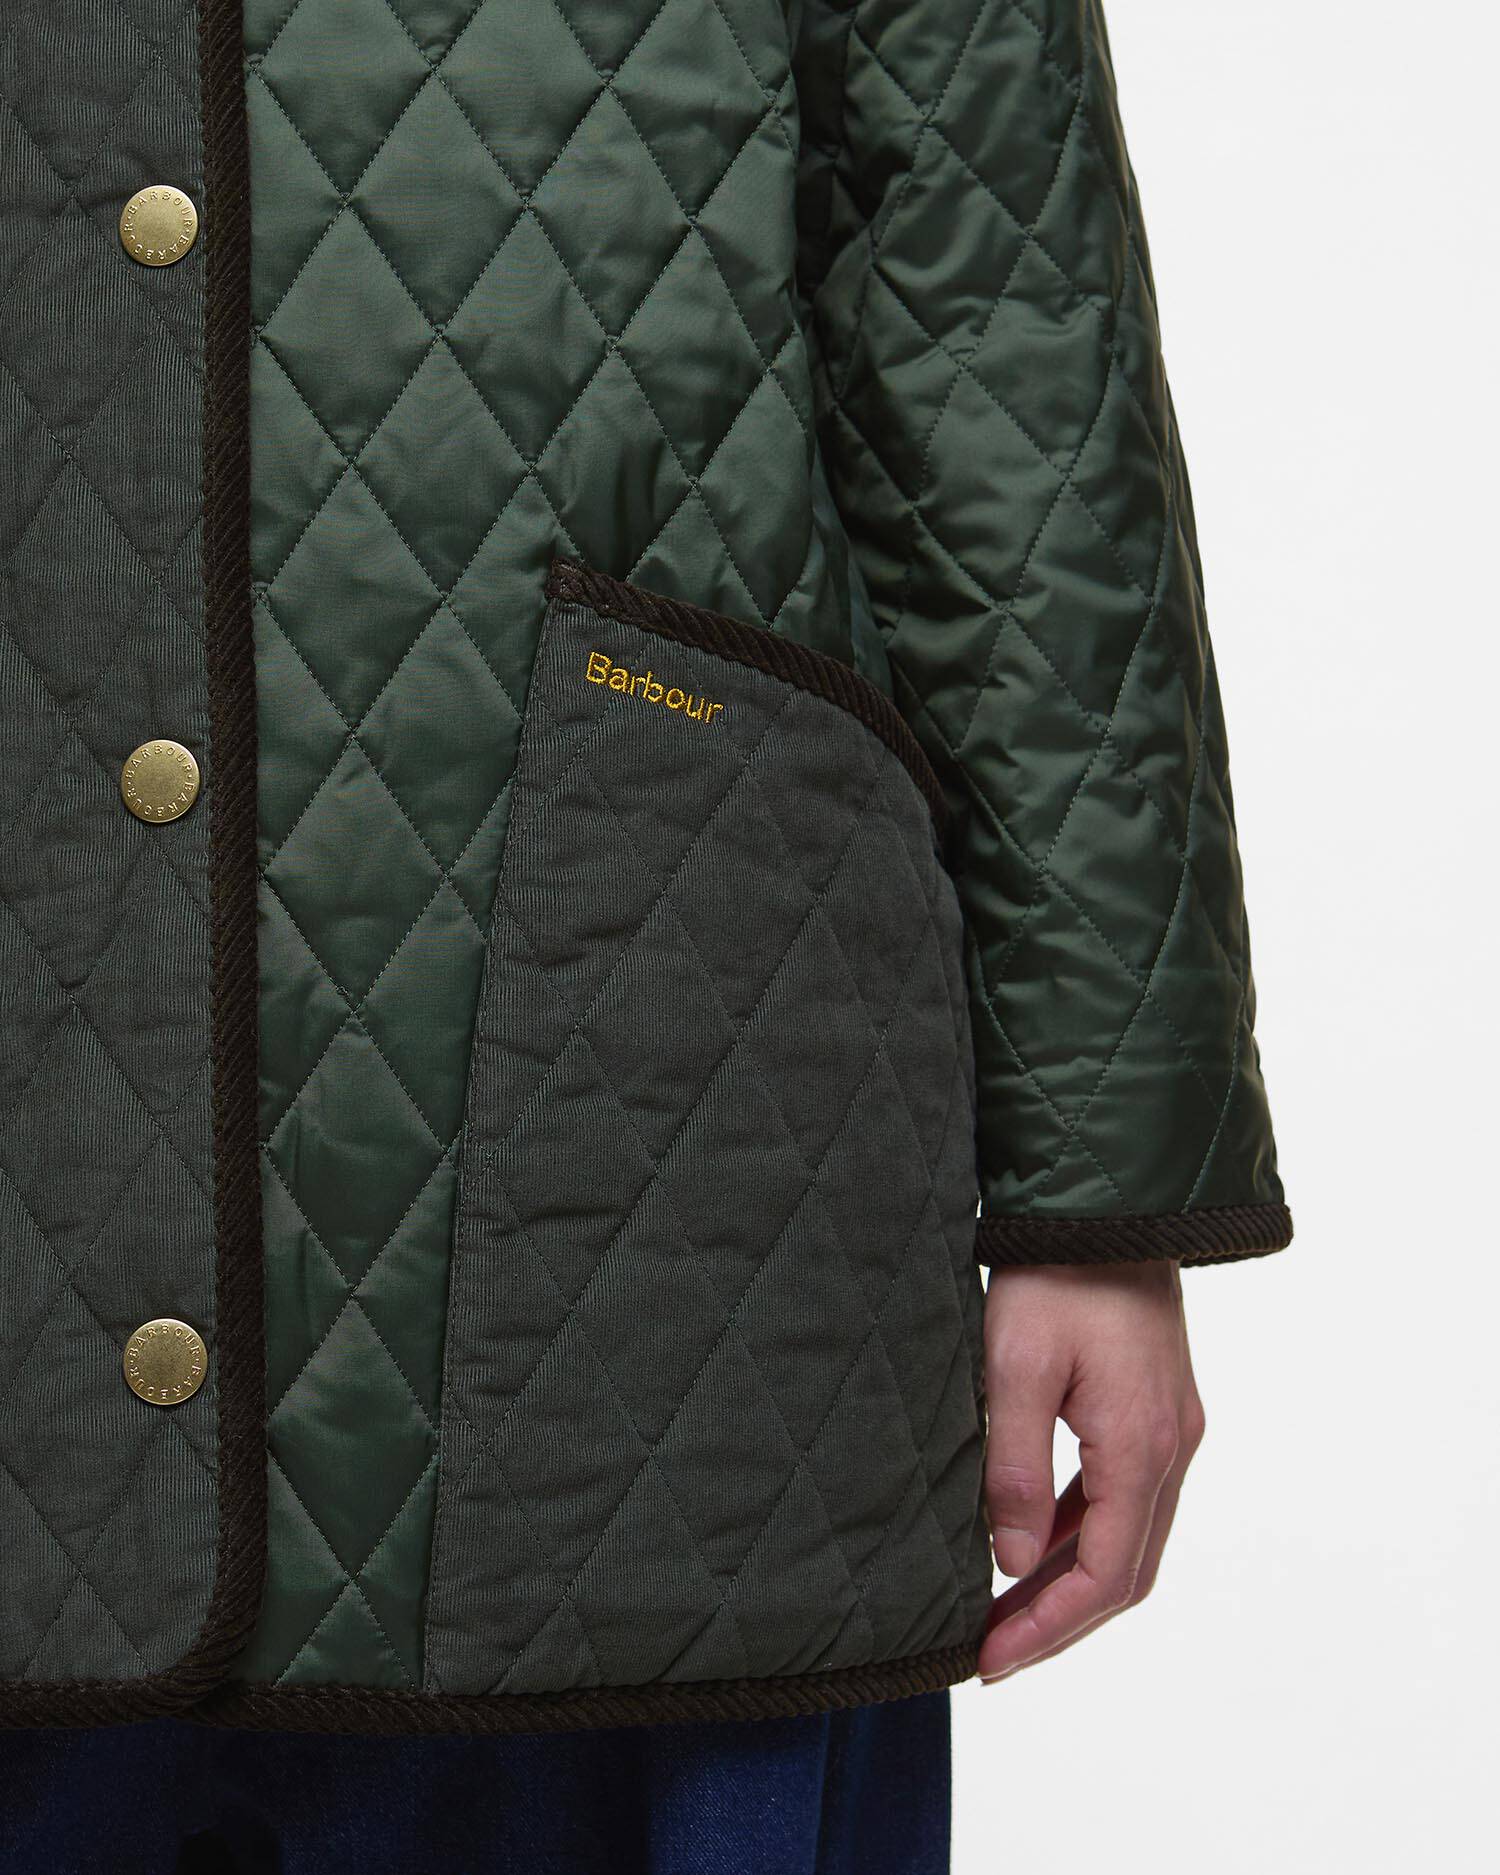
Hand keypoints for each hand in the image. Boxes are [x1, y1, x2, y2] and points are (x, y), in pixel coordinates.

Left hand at [977, 1259, 1204, 1681]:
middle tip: (992, 1653)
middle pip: (1126, 1570)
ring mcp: (1171, 1426)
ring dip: (1069, 1579)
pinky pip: (1124, 1493)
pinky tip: (1032, 1538)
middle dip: (1059, 1619)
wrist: (1108, 1202)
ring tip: (1002, 1609)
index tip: (989, 1660)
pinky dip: (1080, 1530)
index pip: (1106, 1577)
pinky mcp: (1154, 1405)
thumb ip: (1016, 1469)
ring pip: (1128, 1534)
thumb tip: (1013, 1562)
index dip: (1048, 1628)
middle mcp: (1171, 1446)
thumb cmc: (1056, 1274)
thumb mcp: (1016, 1368)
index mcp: (1141, 1447)